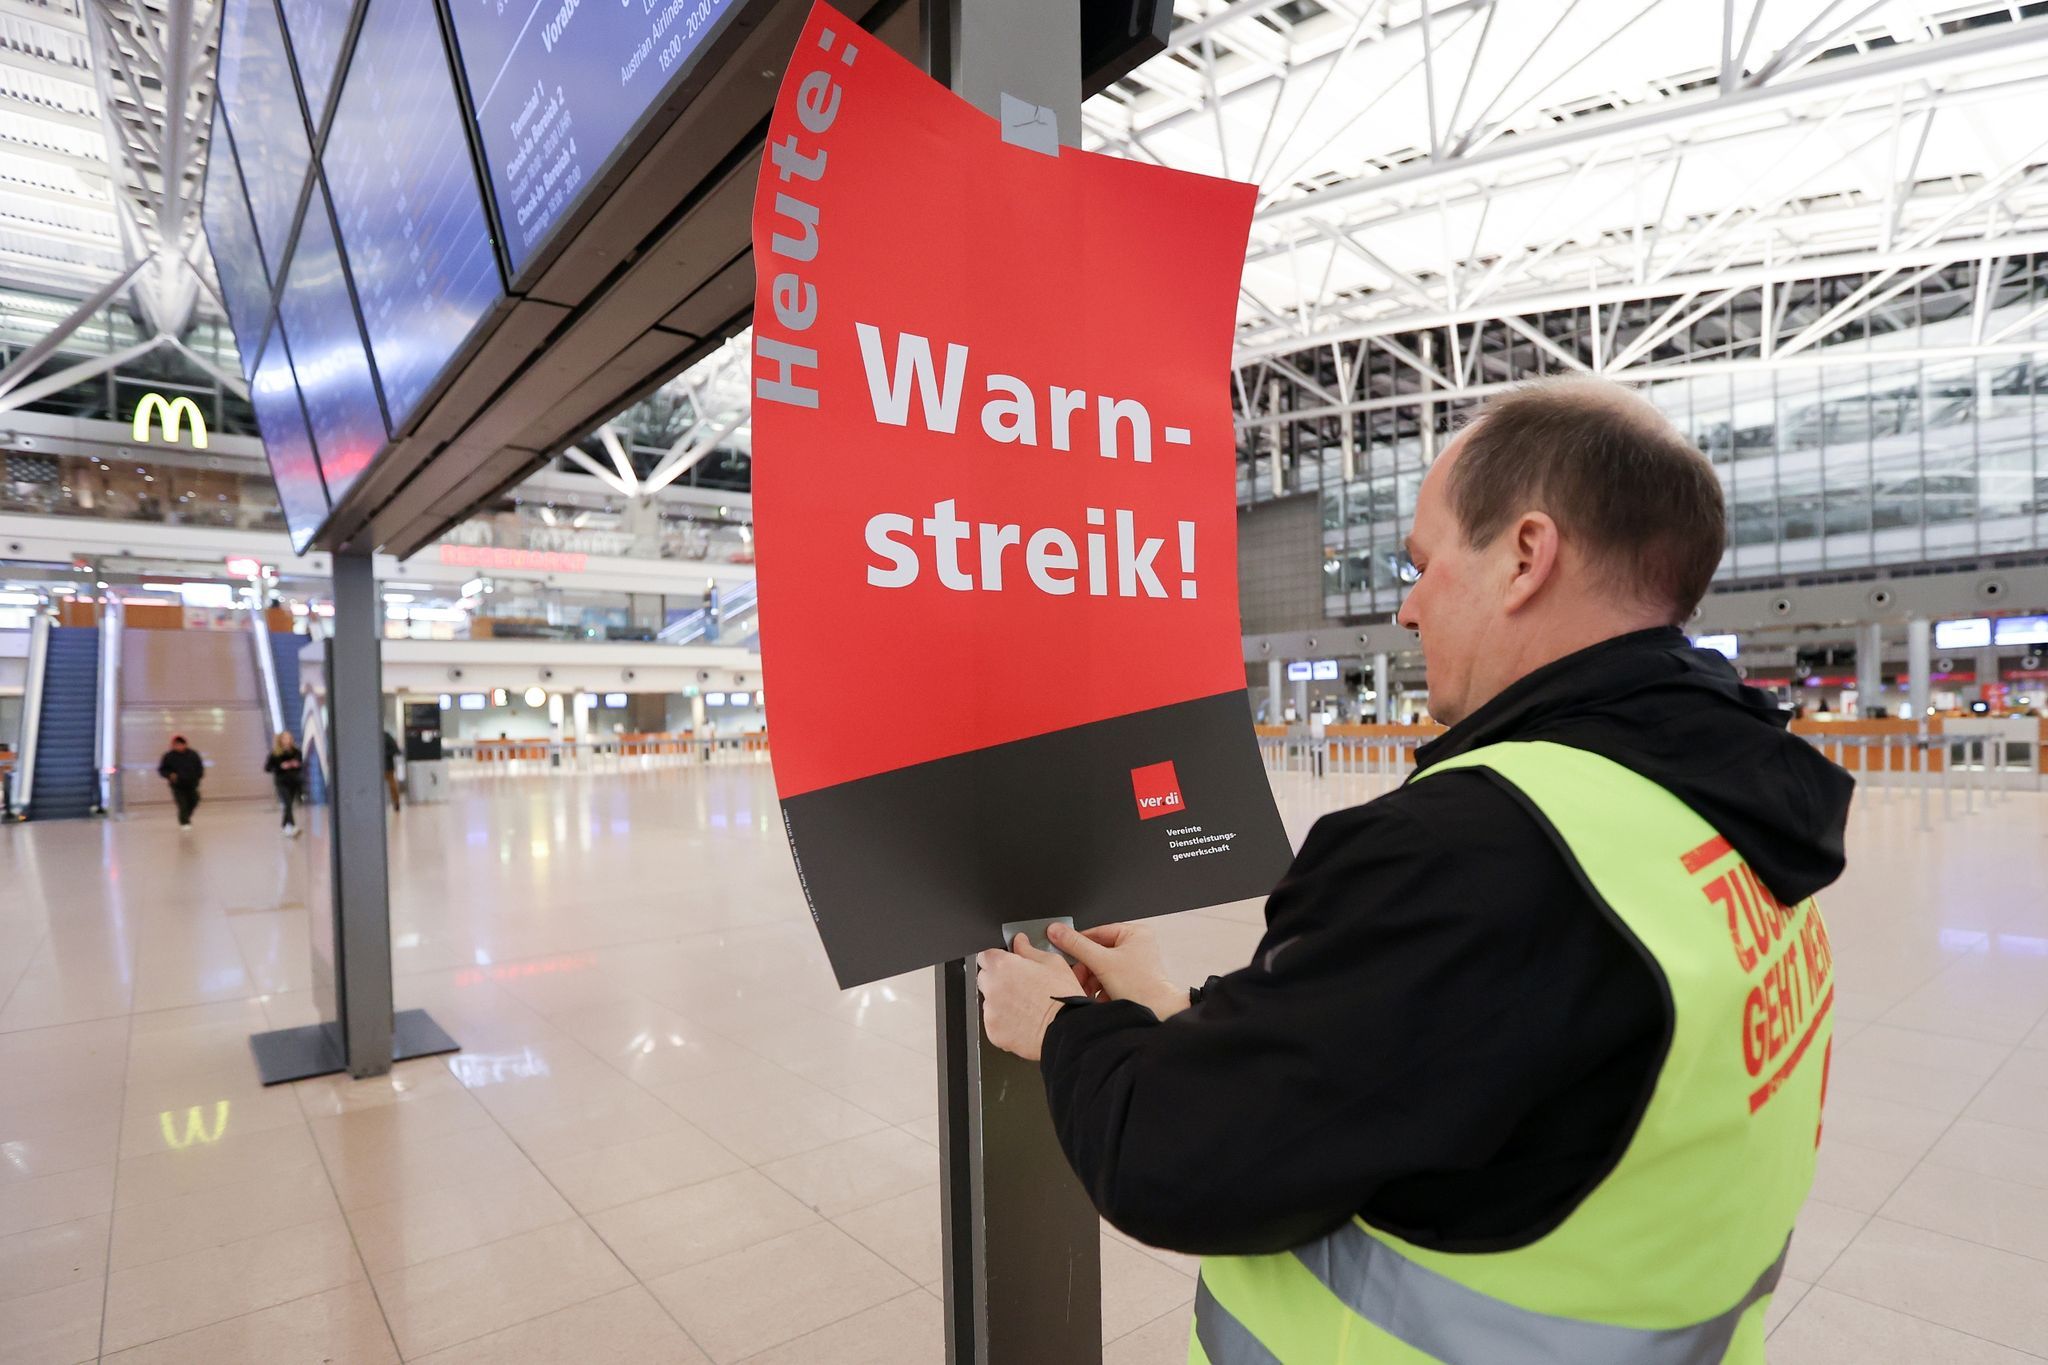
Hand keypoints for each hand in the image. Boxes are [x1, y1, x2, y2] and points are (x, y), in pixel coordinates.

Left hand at [976, 934, 1081, 1060]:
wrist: (1067, 1030)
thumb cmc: (1063, 998)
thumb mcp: (1053, 963)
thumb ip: (1029, 949)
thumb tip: (1020, 941)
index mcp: (1004, 966)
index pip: (985, 954)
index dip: (996, 957)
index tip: (1005, 963)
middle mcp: (993, 987)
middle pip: (984, 977)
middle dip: (997, 979)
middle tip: (1019, 986)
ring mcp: (991, 1011)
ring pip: (989, 1002)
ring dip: (1000, 1002)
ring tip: (1025, 1006)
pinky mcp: (993, 1032)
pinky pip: (993, 1023)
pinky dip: (1004, 1022)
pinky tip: (1023, 1021)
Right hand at [1048, 921, 1188, 1021]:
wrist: (1158, 1014)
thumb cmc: (1141, 987)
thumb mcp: (1102, 962)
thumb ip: (1076, 945)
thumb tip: (1057, 931)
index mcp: (1135, 934)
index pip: (1097, 933)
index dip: (1078, 944)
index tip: (1062, 950)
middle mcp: (1137, 946)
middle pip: (1098, 953)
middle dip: (1085, 970)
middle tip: (1075, 979)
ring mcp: (1135, 964)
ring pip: (1101, 968)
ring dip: (1090, 982)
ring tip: (1085, 992)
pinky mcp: (1132, 981)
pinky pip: (1109, 980)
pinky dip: (1100, 990)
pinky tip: (1096, 999)